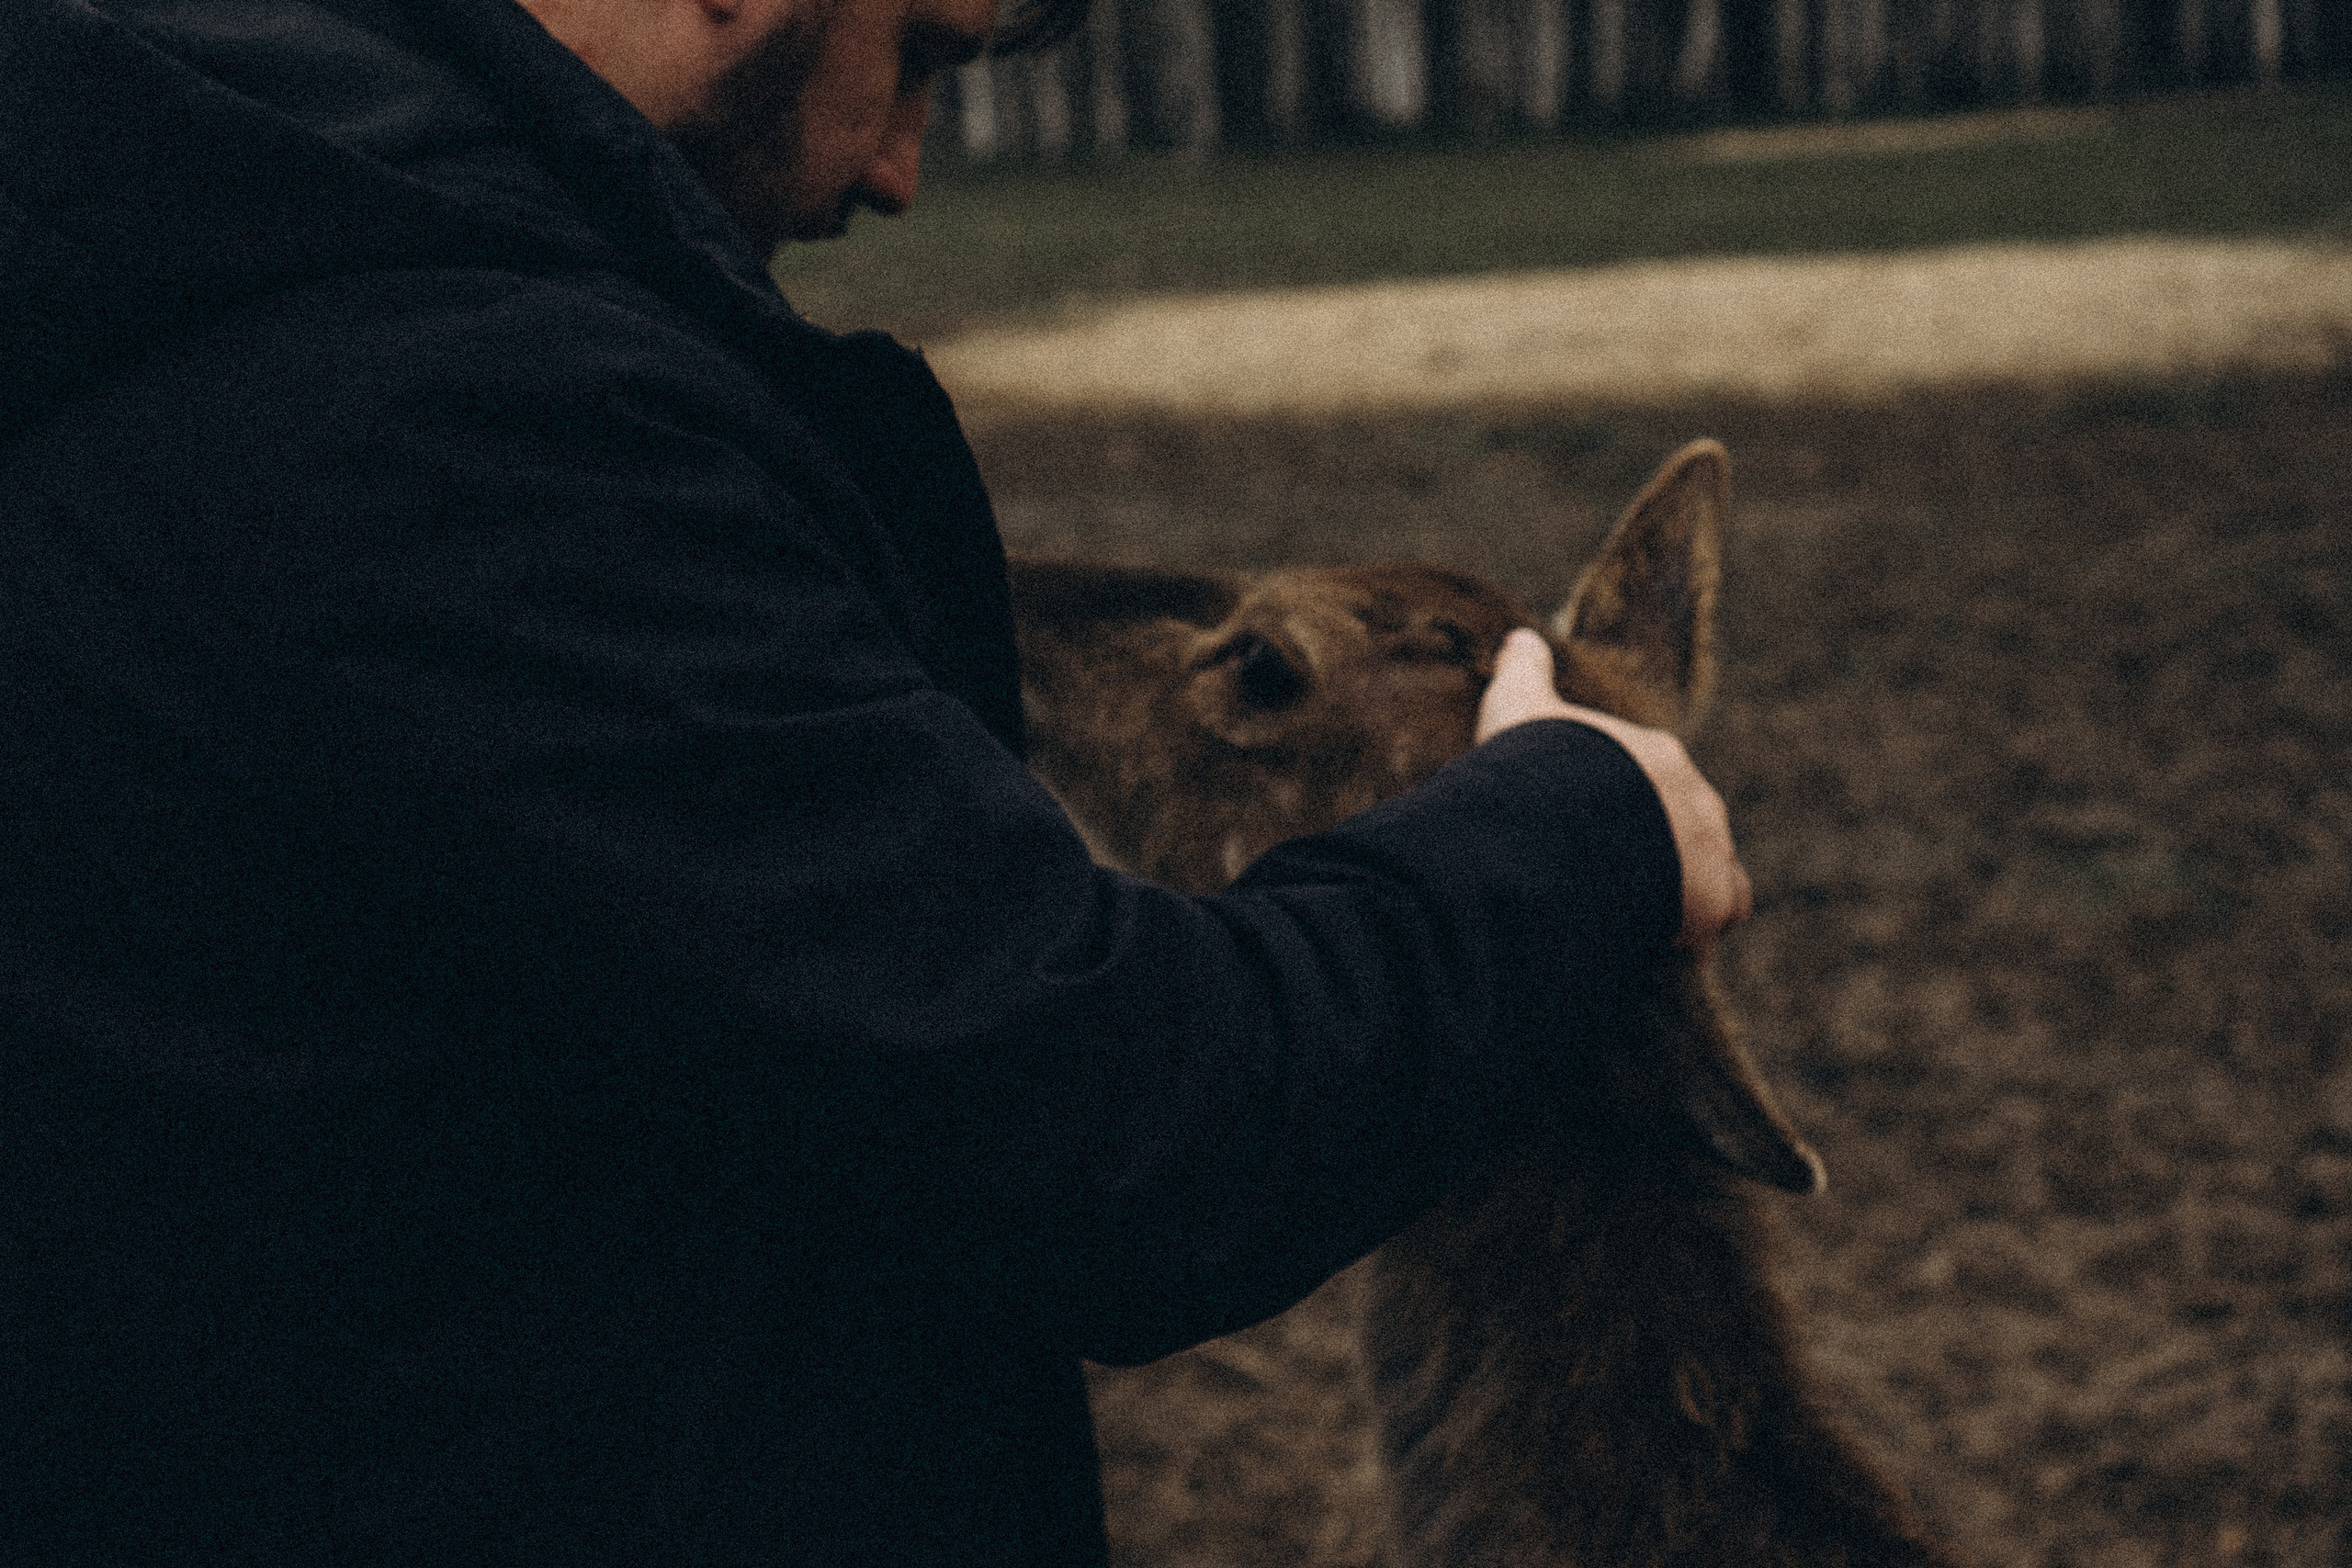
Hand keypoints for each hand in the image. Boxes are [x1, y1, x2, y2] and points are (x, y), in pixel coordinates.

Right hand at [1476, 628, 1753, 954]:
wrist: (1565, 824)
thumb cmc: (1539, 767)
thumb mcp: (1518, 710)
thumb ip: (1523, 673)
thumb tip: (1520, 637)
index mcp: (1655, 755)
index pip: (1654, 780)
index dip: (1624, 807)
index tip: (1590, 830)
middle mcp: (1695, 797)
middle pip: (1687, 826)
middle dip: (1656, 850)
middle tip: (1609, 877)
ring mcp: (1711, 847)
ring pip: (1712, 871)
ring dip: (1684, 890)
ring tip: (1637, 914)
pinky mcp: (1715, 896)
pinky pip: (1721, 915)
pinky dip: (1696, 927)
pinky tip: (1657, 938)